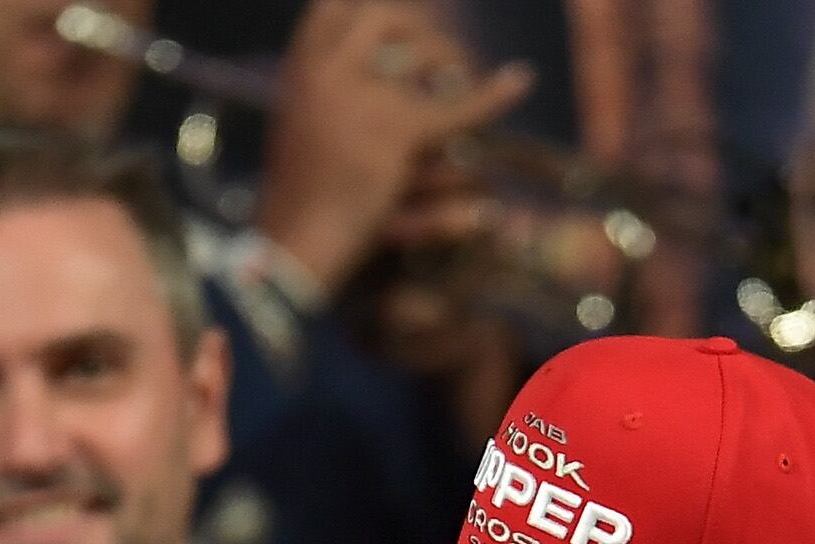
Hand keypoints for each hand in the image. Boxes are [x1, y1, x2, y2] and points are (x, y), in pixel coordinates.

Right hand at [253, 0, 534, 298]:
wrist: (293, 248)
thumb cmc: (295, 205)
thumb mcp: (296, 135)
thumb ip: (320, 98)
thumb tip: (351, 74)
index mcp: (300, 73)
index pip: (332, 9)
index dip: (373, 14)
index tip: (400, 26)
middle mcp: (327, 72)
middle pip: (385, 17)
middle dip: (420, 32)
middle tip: (439, 59)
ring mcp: (363, 99)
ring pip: (426, 60)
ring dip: (452, 64)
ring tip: (465, 77)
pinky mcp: (398, 134)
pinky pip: (458, 106)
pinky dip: (494, 94)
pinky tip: (521, 80)